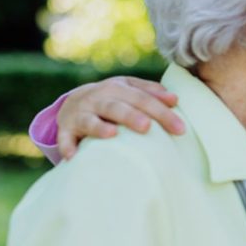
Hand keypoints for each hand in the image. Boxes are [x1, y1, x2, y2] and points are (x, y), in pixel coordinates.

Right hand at [58, 76, 185, 158]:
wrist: (75, 103)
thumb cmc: (114, 99)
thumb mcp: (130, 90)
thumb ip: (151, 93)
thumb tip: (175, 99)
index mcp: (119, 88)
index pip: (143, 99)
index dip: (161, 112)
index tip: (180, 129)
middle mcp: (99, 98)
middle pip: (117, 107)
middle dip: (132, 116)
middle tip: (147, 127)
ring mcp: (81, 113)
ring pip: (90, 120)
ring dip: (100, 127)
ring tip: (112, 134)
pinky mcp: (66, 129)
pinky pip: (65, 138)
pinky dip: (67, 146)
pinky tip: (72, 156)